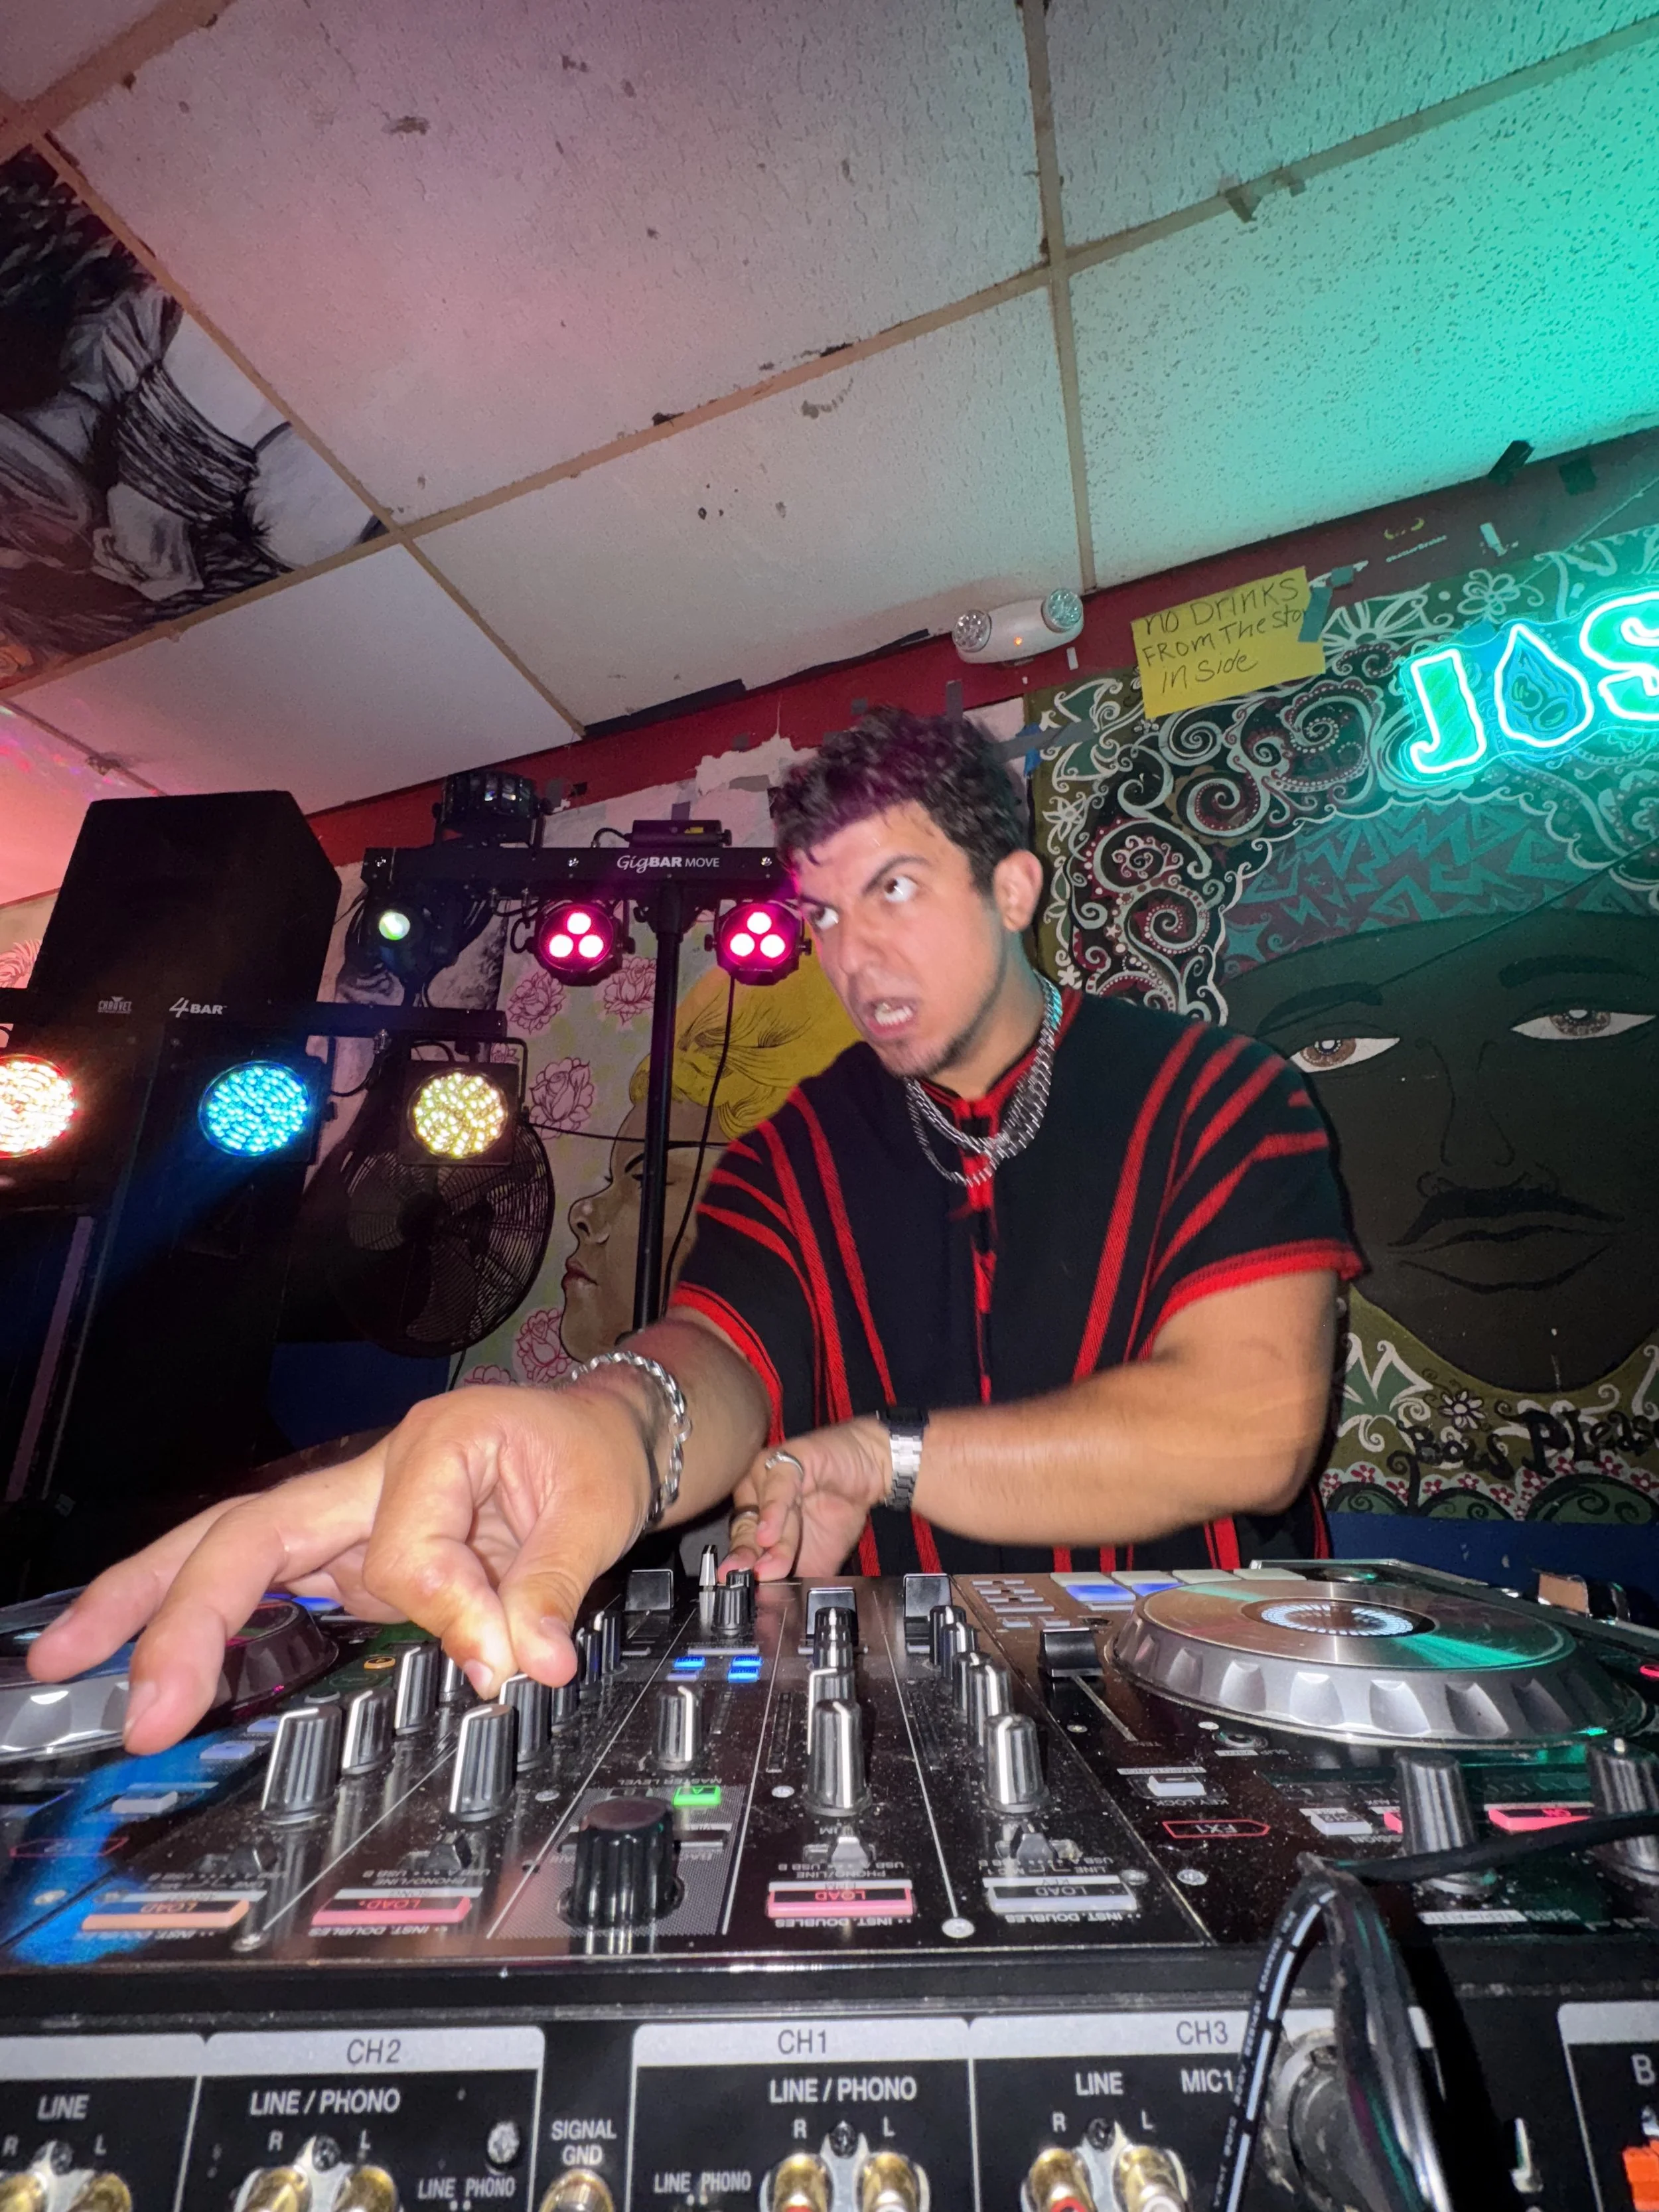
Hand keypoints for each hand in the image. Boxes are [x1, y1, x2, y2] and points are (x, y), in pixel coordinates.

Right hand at [25, 1382, 653, 1754]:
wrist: (599, 1433)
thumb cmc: (591, 1458)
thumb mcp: (595, 1515)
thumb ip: (552, 1592)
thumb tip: (518, 1669)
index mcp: (432, 1447)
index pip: (404, 1551)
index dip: (448, 1612)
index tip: (508, 1658)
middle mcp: (371, 1474)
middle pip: (249, 1531)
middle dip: (185, 1614)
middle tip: (143, 1709)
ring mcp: (348, 1514)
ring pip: (228, 1548)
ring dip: (145, 1605)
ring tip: (63, 1659)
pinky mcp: (345, 1551)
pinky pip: (258, 1580)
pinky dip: (192, 1615)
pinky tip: (138, 1657)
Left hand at [722, 1417, 887, 1579]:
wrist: (873, 1475)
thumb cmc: (840, 1512)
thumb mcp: (815, 1558)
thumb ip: (794, 1577)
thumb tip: (775, 1603)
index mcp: (756, 1516)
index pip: (740, 1545)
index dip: (740, 1569)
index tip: (738, 1590)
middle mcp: (756, 1491)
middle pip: (745, 1529)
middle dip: (748, 1559)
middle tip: (748, 1581)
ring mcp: (770, 1472)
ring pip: (762, 1510)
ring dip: (769, 1543)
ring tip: (766, 1567)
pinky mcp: (791, 1456)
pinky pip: (779, 1484)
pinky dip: (774, 1509)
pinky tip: (769, 1532)